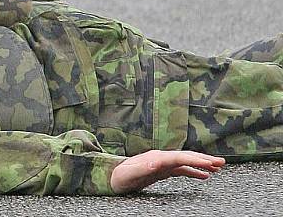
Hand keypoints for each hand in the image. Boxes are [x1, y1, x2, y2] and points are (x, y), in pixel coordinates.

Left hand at [110, 150, 224, 193]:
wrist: (111, 177)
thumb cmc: (120, 176)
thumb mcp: (130, 173)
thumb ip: (143, 167)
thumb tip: (156, 162)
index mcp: (156, 157)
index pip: (181, 157)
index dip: (196, 160)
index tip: (211, 163)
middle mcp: (161, 158)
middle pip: (186, 156)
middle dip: (204, 159)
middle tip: (222, 162)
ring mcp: (162, 163)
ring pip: (186, 162)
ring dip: (202, 164)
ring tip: (218, 167)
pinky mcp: (161, 170)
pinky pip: (181, 170)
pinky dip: (193, 171)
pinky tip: (204, 176)